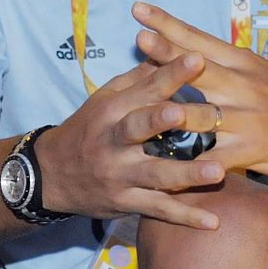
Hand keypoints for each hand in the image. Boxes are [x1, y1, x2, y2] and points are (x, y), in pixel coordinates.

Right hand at [37, 50, 226, 228]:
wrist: (50, 174)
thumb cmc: (87, 129)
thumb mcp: (104, 99)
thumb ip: (138, 79)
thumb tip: (165, 45)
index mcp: (111, 110)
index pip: (143, 88)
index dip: (170, 74)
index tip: (198, 58)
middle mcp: (112, 141)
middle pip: (139, 128)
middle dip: (164, 120)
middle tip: (194, 112)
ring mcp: (118, 174)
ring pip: (154, 174)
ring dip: (186, 173)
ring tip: (218, 171)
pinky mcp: (125, 202)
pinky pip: (158, 209)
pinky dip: (185, 217)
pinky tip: (213, 222)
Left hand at [132, 1, 267, 178]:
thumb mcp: (256, 72)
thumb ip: (219, 63)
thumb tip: (179, 49)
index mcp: (240, 63)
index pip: (198, 38)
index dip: (168, 23)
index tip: (139, 8)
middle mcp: (242, 86)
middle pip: (197, 68)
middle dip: (167, 53)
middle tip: (139, 38)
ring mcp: (247, 119)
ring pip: (201, 115)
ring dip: (169, 114)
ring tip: (138, 111)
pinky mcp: (251, 150)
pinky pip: (214, 158)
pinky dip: (189, 166)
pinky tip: (164, 170)